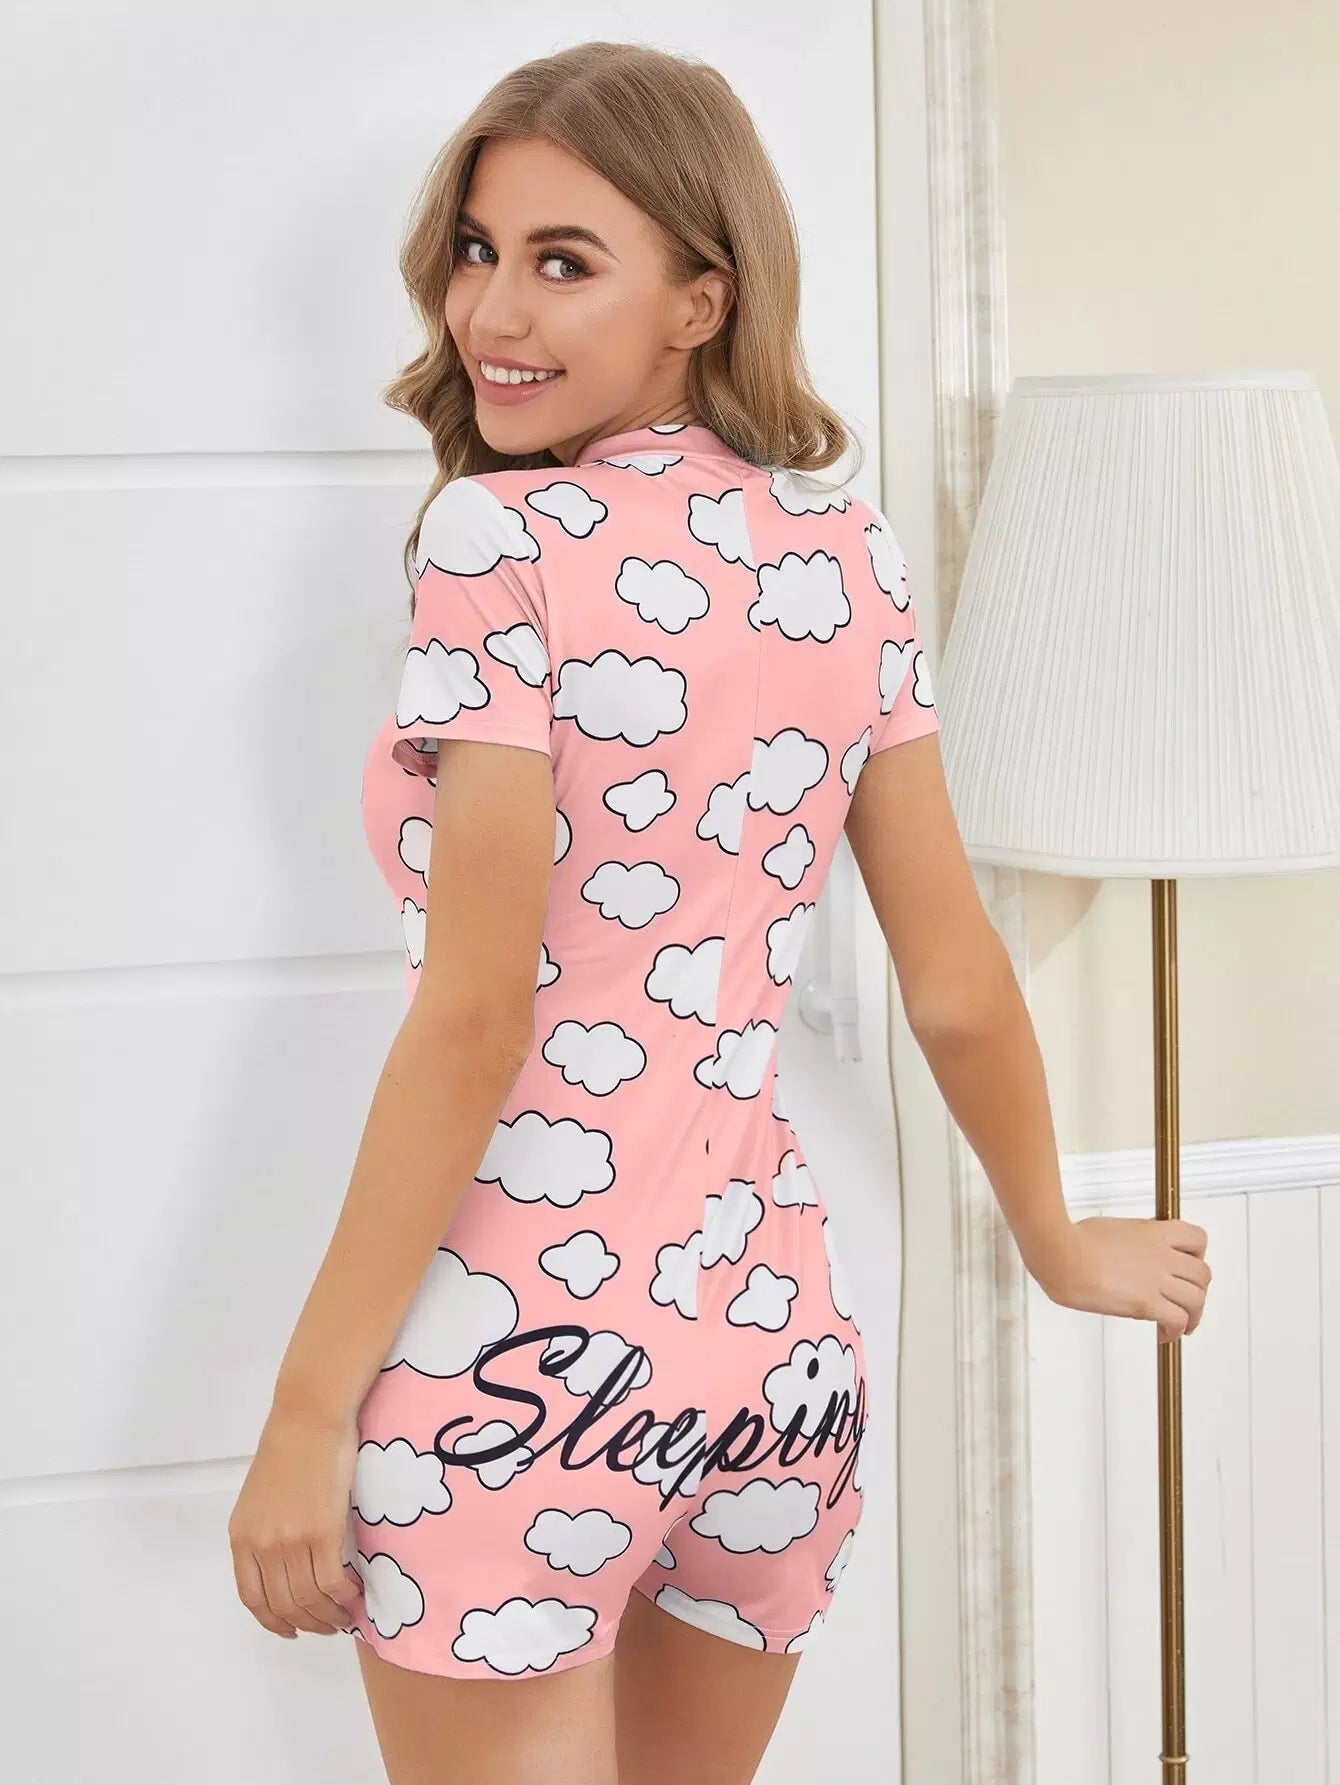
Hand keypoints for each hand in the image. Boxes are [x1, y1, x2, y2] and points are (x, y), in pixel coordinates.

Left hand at [228, 1403, 364, 1639]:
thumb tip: (283, 1561)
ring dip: (329, 1615)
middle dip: (308, 1623)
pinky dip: (344, 1596)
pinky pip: (332, 1582)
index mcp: (242, 1537)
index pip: (252, 1598)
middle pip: (283, 1606)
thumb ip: (265, 1529)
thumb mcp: (260, 1495)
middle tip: (329, 1624)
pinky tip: (355, 1592)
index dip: (273, 1621)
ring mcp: (291, 1540)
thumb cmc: (290, 1446)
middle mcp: (262, 1545)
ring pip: (308, 1600)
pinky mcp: (322, 1531)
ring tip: (346, 1612)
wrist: (308, 1417)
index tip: (291, 1630)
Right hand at [1037, 1214, 1211, 1343]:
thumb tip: (1131, 1247)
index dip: (1198, 1256)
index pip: (1196, 1239)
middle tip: (1188, 1302)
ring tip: (1183, 1326)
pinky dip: (1176, 1331)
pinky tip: (1165, 1335)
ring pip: (1196, 1300)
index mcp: (1153, 1233)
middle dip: (1198, 1291)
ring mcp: (1156, 1279)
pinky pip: (1177, 1320)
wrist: (1061, 1254)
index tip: (1190, 1266)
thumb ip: (1131, 1238)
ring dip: (1193, 1316)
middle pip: (1202, 1275)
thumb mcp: (1110, 1226)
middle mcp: (1161, 1255)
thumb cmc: (1073, 1240)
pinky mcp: (1146, 1303)